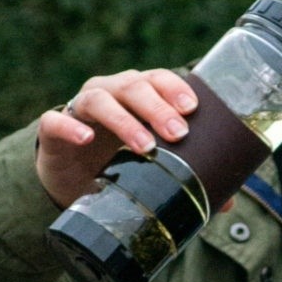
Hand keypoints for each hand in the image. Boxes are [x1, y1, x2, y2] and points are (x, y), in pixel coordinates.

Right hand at [36, 69, 197, 209]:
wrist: (71, 181)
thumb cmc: (120, 162)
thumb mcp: (154, 167)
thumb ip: (187, 175)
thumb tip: (227, 203)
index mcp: (138, 95)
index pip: (159, 79)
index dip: (175, 89)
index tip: (193, 109)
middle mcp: (111, 92)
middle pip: (135, 86)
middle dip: (158, 107)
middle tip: (177, 132)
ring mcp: (80, 109)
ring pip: (101, 99)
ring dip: (125, 120)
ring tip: (144, 146)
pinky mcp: (53, 131)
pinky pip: (56, 121)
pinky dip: (71, 126)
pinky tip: (86, 138)